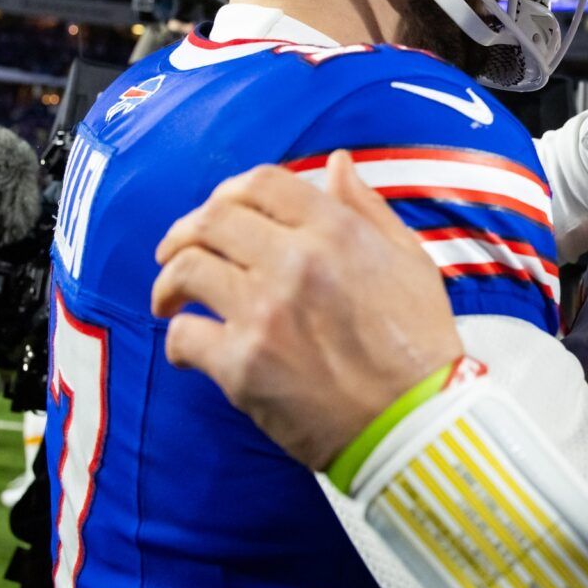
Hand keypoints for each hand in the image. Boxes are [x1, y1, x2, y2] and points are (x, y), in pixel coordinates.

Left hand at [151, 150, 462, 467]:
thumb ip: (368, 209)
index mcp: (336, 231)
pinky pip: (186, 336)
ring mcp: (265, 313)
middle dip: (184, 232)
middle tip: (175, 252)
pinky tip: (188, 348)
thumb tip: (337, 165)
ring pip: (186, 269)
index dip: (229, 192)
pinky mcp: (244, 365)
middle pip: (211, 220)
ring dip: (169, 282)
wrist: (417, 422)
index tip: (218, 212)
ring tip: (170, 298)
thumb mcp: (411, 260)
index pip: (261, 183)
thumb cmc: (419, 344)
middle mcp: (296, 262)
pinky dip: (178, 340)